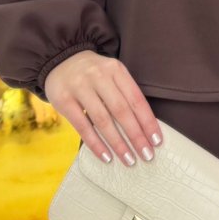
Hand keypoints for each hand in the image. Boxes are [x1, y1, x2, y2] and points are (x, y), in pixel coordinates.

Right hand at [43, 49, 163, 166]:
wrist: (61, 60)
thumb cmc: (94, 74)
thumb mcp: (112, 74)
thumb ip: (125, 94)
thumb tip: (144, 127)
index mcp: (116, 70)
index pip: (136, 99)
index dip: (148, 121)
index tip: (157, 141)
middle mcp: (99, 76)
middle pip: (122, 110)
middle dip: (136, 135)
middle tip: (146, 155)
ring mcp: (80, 87)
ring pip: (103, 120)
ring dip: (118, 143)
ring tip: (129, 159)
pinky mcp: (64, 100)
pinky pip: (83, 126)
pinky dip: (96, 144)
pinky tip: (106, 156)